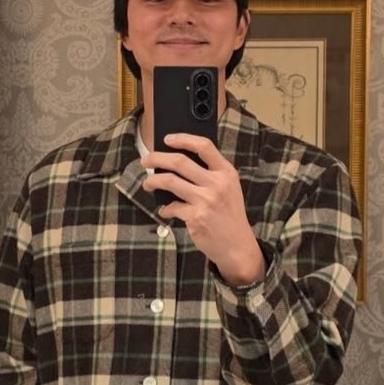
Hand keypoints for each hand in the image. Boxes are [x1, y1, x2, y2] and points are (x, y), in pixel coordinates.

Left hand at [142, 134, 264, 285]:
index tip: (167, 139)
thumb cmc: (230, 215)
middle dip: (157, 158)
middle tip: (145, 160)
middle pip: (179, 162)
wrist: (238, 246)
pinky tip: (165, 211)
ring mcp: (205, 200)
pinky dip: (165, 209)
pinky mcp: (195, 217)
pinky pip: (171, 207)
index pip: (204, 146)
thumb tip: (177, 162)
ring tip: (147, 184)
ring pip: (169, 181)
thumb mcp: (229, 188)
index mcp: (226, 172)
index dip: (183, 139)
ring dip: (153, 181)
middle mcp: (217, 184)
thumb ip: (210, 174)